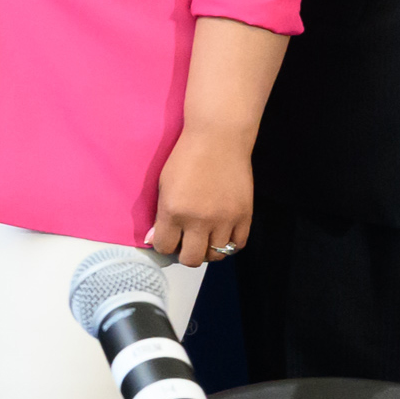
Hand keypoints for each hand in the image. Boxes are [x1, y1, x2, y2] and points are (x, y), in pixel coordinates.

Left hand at [145, 131, 253, 269]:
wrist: (219, 139)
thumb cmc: (186, 157)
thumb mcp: (164, 184)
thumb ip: (160, 215)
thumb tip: (155, 240)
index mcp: (174, 211)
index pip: (164, 247)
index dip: (164, 245)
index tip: (167, 239)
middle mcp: (199, 220)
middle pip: (191, 259)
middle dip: (185, 254)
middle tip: (186, 242)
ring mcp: (224, 219)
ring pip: (216, 255)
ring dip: (208, 250)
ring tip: (205, 237)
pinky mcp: (244, 215)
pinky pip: (237, 245)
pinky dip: (229, 244)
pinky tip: (222, 234)